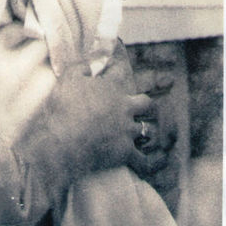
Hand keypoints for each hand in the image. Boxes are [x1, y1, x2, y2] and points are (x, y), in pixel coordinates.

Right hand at [15, 55, 151, 189]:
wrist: (66, 139)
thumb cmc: (65, 107)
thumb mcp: (68, 78)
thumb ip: (81, 67)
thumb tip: (92, 63)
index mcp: (112, 89)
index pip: (121, 75)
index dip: (118, 73)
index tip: (116, 72)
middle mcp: (124, 108)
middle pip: (146, 104)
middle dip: (145, 105)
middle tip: (142, 107)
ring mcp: (127, 131)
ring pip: (145, 130)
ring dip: (143, 132)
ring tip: (142, 135)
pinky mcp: (126, 152)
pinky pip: (144, 160)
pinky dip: (152, 162)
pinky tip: (160, 161)